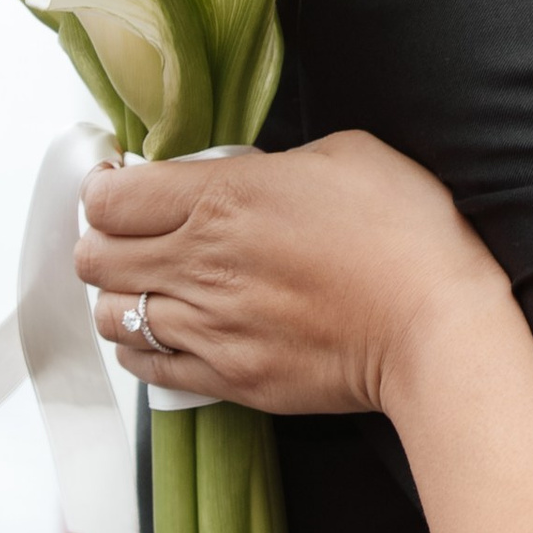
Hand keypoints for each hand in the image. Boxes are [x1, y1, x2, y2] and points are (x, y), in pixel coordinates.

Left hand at [77, 134, 502, 414]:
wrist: (437, 326)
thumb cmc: (405, 233)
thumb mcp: (346, 154)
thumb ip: (274, 164)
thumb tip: (247, 178)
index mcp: (222, 198)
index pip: (110, 198)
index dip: (105, 189)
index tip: (120, 187)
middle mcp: (199, 264)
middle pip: (96, 257)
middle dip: (104, 240)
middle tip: (132, 234)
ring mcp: (208, 328)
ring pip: (111, 315)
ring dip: (122, 295)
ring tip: (154, 285)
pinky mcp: (226, 377)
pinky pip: (146, 368)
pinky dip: (143, 346)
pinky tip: (171, 330)